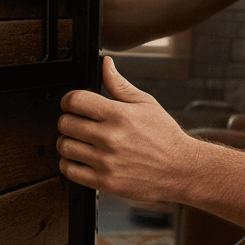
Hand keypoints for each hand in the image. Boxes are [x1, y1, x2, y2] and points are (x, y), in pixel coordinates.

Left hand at [57, 57, 194, 201]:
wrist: (180, 169)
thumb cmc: (165, 137)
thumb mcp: (146, 103)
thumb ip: (119, 84)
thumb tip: (106, 64)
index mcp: (119, 114)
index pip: (75, 100)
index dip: (68, 100)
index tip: (71, 105)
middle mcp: (110, 137)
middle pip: (65, 123)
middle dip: (68, 120)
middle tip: (77, 124)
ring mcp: (106, 160)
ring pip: (64, 146)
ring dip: (67, 142)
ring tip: (79, 142)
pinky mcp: (104, 181)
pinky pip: (69, 170)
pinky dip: (68, 164)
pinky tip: (80, 159)